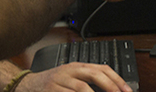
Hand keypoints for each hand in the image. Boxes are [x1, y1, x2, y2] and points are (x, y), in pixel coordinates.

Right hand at [15, 63, 132, 91]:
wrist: (27, 86)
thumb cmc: (53, 84)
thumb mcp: (71, 78)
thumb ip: (89, 81)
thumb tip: (113, 89)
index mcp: (77, 66)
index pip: (102, 68)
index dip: (117, 79)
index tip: (127, 91)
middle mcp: (69, 71)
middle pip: (94, 74)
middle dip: (110, 87)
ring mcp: (59, 81)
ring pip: (82, 88)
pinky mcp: (51, 90)